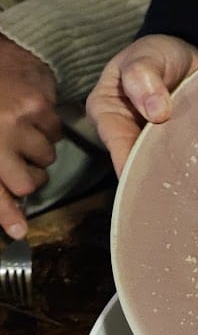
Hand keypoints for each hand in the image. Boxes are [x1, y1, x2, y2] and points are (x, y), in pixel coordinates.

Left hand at [0, 34, 60, 238]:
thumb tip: (14, 222)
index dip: (6, 213)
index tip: (19, 231)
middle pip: (28, 182)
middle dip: (28, 177)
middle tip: (20, 164)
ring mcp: (18, 120)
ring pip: (46, 157)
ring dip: (37, 150)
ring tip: (22, 132)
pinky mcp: (40, 104)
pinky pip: (55, 132)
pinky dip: (46, 127)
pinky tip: (31, 113)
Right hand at [86, 35, 197, 175]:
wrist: (186, 58)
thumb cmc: (157, 55)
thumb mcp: (145, 55)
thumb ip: (142, 74)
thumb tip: (156, 111)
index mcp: (107, 113)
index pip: (117, 144)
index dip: (132, 163)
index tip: (152, 175)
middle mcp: (126, 134)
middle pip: (141, 162)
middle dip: (159, 174)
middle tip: (183, 183)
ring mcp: (154, 144)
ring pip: (164, 165)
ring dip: (180, 172)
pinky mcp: (178, 147)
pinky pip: (186, 160)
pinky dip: (197, 165)